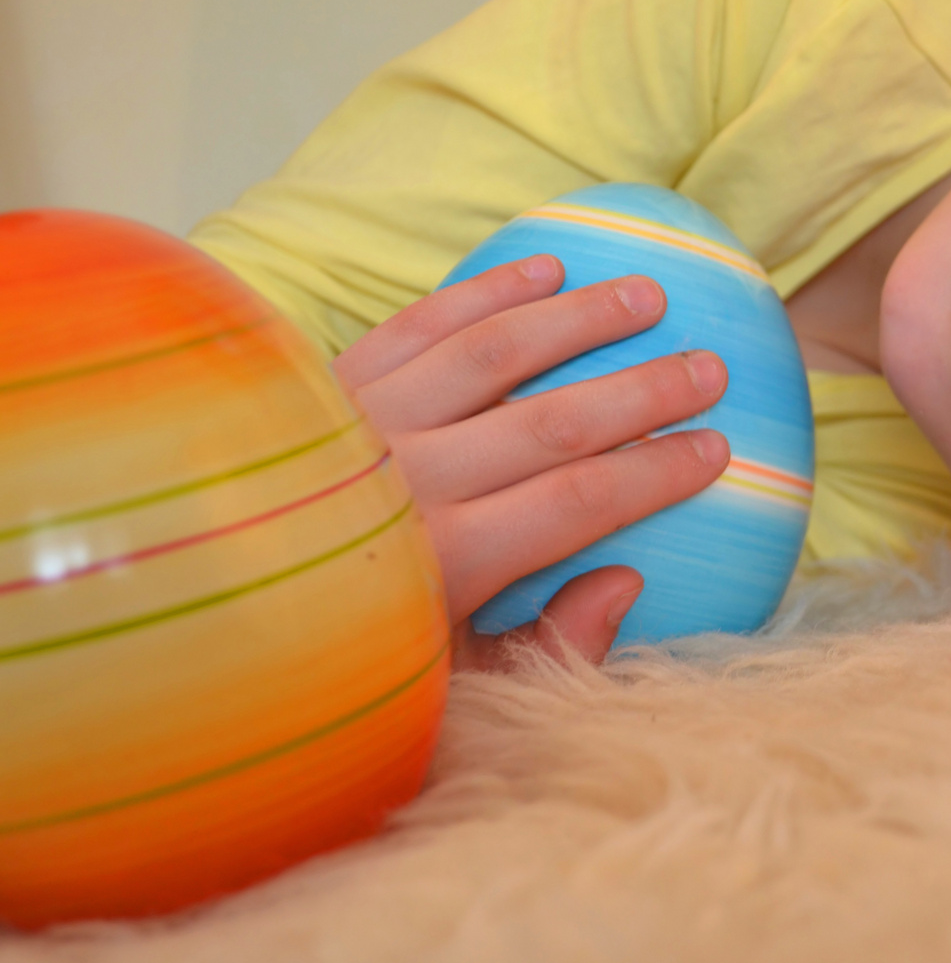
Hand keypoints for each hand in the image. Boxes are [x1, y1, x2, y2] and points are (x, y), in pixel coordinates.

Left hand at [331, 254, 729, 661]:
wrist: (221, 612)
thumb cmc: (352, 659)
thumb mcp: (453, 692)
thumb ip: (546, 649)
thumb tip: (625, 583)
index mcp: (448, 562)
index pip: (578, 502)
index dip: (657, 473)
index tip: (717, 450)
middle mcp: (409, 482)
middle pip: (551, 422)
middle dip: (641, 392)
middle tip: (708, 368)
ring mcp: (366, 422)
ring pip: (491, 353)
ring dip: (577, 320)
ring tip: (647, 297)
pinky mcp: (332, 383)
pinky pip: (420, 324)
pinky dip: (483, 292)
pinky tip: (545, 269)